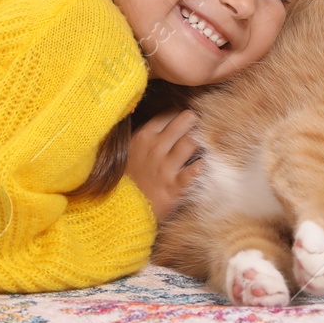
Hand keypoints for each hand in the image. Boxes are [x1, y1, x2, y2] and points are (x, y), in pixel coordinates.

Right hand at [127, 108, 201, 222]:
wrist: (120, 208)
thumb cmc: (127, 177)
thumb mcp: (129, 150)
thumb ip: (145, 135)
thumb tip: (164, 121)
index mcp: (143, 136)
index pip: (168, 114)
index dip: (179, 113)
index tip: (183, 119)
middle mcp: (156, 148)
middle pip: (185, 122)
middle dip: (193, 120)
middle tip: (197, 125)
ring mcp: (166, 167)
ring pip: (192, 142)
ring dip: (200, 141)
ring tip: (201, 143)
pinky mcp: (175, 186)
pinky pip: (195, 171)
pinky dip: (201, 166)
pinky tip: (203, 164)